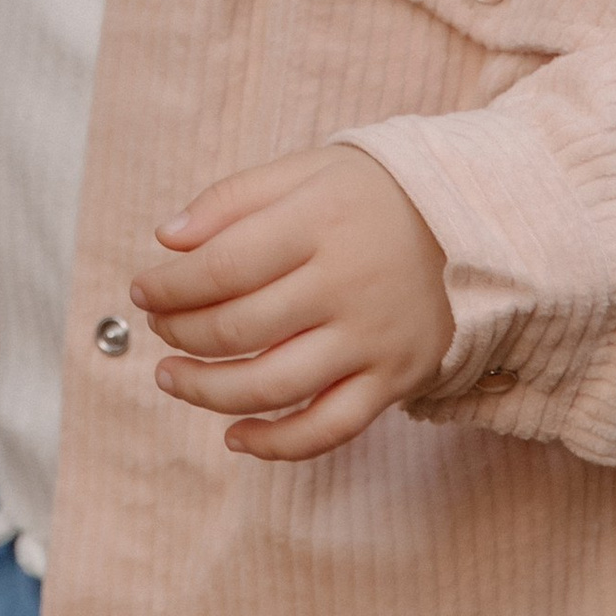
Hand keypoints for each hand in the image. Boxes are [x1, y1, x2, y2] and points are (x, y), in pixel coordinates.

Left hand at [130, 143, 451, 462]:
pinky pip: (330, 428)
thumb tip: (166, 239)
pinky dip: (277, 444)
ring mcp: (372, 339)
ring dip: (208, 392)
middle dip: (181, 334)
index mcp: (316, 224)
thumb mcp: (304, 171)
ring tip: (172, 378)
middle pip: (238, 329)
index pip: (220, 267)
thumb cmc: (370, 195)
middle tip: (158, 327)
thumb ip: (232, 199)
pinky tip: (235, 437)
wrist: (473, 224)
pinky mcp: (395, 380)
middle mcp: (344, 285)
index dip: (169, 286)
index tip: (142, 290)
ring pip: (273, 386)